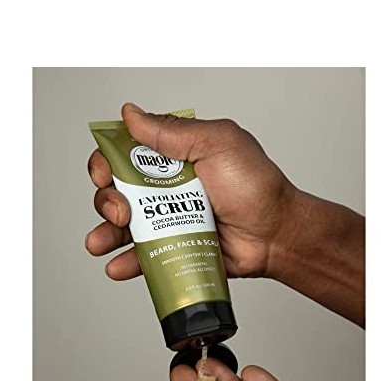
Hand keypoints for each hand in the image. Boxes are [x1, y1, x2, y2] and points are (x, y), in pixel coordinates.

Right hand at [86, 103, 365, 325]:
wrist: (277, 234)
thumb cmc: (256, 185)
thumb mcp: (217, 143)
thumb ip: (172, 132)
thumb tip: (131, 114)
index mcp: (174, 156)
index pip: (126, 153)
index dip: (107, 162)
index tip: (105, 173)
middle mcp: (167, 187)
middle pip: (117, 190)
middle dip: (107, 200)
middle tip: (121, 211)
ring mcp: (169, 220)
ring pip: (123, 226)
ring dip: (105, 234)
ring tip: (103, 241)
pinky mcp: (175, 249)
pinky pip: (143, 257)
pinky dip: (126, 263)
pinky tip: (118, 266)